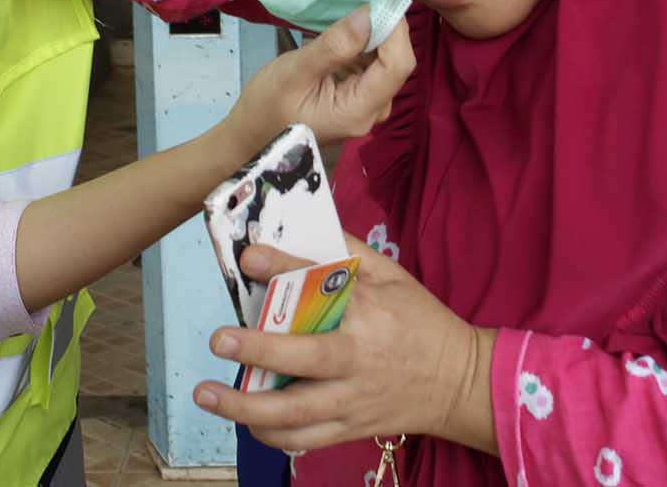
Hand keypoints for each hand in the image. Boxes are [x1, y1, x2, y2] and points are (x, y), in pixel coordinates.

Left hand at [193, 236, 496, 453]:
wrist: (459, 382)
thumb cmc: (421, 321)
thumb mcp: (393, 276)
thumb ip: (350, 251)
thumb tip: (300, 227)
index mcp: (371, 314)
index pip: (324, 287)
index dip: (284, 268)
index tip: (249, 257)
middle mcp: (360, 360)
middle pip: (305, 361)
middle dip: (257, 350)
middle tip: (219, 338)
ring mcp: (353, 400)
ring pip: (295, 414)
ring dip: (246, 407)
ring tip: (207, 393)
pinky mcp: (350, 428)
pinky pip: (303, 441)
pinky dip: (270, 434)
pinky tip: (244, 420)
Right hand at [226, 9, 415, 150]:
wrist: (252, 133)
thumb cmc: (267, 106)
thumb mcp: (294, 72)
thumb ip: (333, 46)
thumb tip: (368, 15)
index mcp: (359, 111)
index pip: (398, 66)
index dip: (395, 29)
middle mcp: (373, 111)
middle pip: (396, 63)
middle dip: (385, 27)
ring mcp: (369, 106)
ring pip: (387, 61)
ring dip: (375, 33)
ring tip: (354, 8)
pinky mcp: (361, 97)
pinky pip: (374, 65)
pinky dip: (365, 44)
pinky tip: (348, 30)